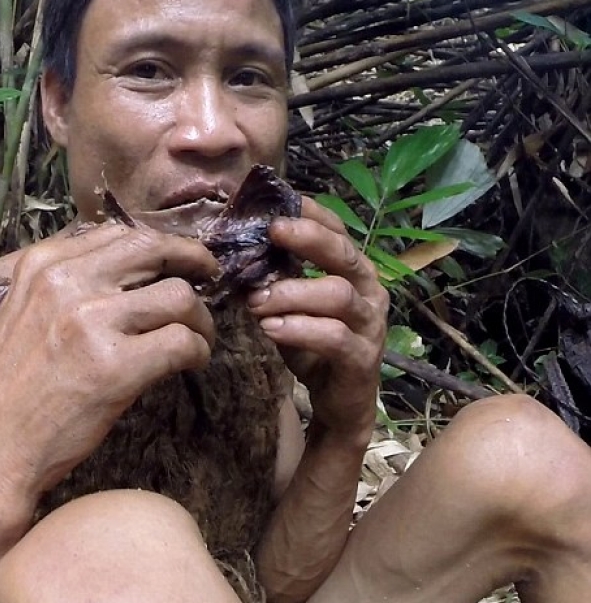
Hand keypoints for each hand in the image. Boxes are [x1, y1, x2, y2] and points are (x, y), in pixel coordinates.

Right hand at [0, 223, 218, 521]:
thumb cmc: (8, 386)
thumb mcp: (21, 311)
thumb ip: (64, 281)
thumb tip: (124, 261)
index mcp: (42, 264)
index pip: (119, 235)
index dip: (159, 246)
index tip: (176, 261)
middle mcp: (66, 283)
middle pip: (153, 249)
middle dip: (192, 258)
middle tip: (209, 276)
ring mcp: (90, 322)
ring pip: (179, 296)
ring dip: (200, 318)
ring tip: (199, 337)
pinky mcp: (114, 367)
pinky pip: (182, 342)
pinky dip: (198, 351)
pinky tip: (193, 362)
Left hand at [247, 196, 388, 440]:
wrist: (338, 400)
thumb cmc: (313, 343)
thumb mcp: (290, 305)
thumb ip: (274, 278)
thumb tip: (233, 250)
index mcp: (352, 270)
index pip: (338, 230)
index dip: (310, 214)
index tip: (278, 202)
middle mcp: (368, 290)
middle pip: (343, 254)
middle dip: (307, 239)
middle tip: (272, 231)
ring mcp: (370, 324)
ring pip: (337, 294)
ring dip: (292, 293)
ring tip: (256, 300)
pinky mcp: (363, 358)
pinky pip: (334, 336)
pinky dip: (300, 329)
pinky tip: (271, 329)